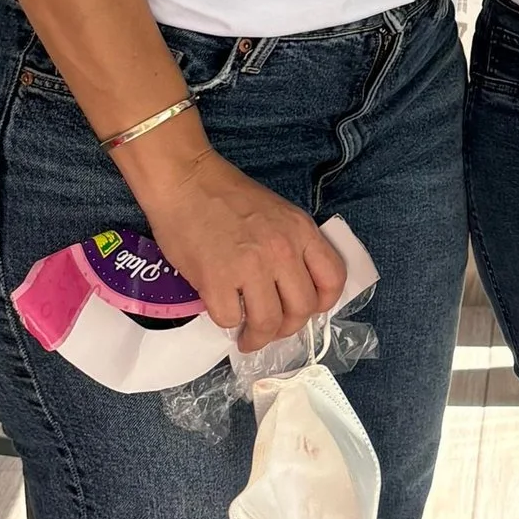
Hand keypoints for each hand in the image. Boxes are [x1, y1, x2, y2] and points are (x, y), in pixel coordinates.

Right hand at [126, 140, 346, 346]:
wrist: (185, 180)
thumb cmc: (227, 195)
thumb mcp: (278, 213)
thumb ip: (293, 245)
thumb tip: (293, 287)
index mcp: (301, 231)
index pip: (333, 279)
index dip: (323, 303)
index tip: (307, 310)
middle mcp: (282, 251)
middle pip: (302, 309)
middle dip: (288, 327)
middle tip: (273, 328)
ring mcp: (250, 267)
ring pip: (269, 322)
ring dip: (259, 338)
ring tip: (249, 338)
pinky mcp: (216, 280)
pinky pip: (231, 319)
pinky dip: (228, 322)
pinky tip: (224, 312)